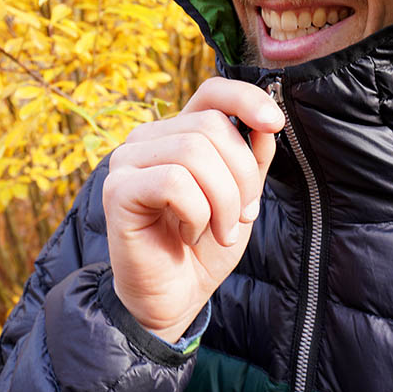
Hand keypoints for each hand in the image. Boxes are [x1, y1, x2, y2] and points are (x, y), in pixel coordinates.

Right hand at [103, 77, 283, 342]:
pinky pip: (174, 183)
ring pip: (194, 153)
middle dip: (242, 176)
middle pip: (211, 127)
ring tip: (220, 231)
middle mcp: (147, 139)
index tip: (274, 124)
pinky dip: (197, 214)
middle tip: (242, 216)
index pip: (211, 92)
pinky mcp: (118, 190)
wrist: (174, 298)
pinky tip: (190, 234)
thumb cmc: (204, 247)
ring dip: (222, 201)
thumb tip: (267, 124)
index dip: (246, 99)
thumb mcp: (241, 198)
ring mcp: (127, 161)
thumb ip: (252, 159)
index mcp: (177, 133)